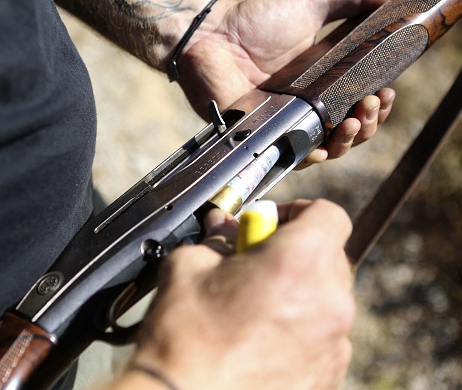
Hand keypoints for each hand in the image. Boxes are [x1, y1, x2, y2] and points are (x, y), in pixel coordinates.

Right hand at [126, 200, 355, 389]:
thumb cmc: (185, 337)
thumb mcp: (188, 266)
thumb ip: (217, 239)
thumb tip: (224, 229)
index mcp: (299, 261)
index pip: (328, 213)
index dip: (297, 211)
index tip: (270, 224)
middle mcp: (329, 301)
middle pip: (329, 256)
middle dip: (294, 252)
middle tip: (255, 265)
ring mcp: (335, 344)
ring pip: (326, 299)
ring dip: (299, 293)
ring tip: (255, 309)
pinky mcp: (329, 377)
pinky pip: (324, 338)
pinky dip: (301, 330)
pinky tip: (262, 340)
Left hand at [176, 0, 395, 165]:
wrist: (213, 34)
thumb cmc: (256, 21)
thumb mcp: (313, 5)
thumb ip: (351, 2)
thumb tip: (391, 0)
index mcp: (320, 82)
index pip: (357, 105)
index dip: (377, 106)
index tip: (387, 92)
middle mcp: (305, 107)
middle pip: (348, 132)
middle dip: (369, 123)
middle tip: (374, 103)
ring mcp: (285, 124)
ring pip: (326, 149)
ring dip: (350, 140)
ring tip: (357, 119)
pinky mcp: (264, 137)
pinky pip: (293, 158)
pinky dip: (313, 156)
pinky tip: (326, 146)